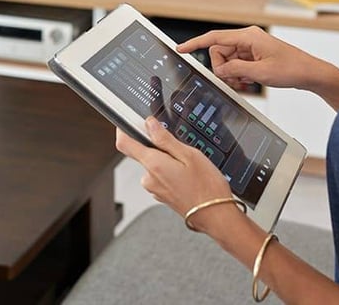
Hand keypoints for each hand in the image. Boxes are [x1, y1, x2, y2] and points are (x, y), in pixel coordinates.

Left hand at [116, 117, 233, 231]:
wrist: (216, 216)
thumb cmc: (207, 188)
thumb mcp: (189, 155)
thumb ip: (165, 139)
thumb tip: (150, 124)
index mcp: (153, 165)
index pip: (124, 144)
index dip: (123, 130)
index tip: (128, 121)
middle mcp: (149, 179)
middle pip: (142, 153)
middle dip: (158, 147)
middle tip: (180, 148)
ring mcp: (154, 189)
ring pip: (154, 165)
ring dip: (167, 161)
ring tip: (188, 166)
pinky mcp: (161, 195)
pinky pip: (161, 177)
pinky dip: (171, 172)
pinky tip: (187, 176)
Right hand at [177, 26, 319, 90]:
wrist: (309, 73)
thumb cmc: (291, 68)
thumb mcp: (260, 73)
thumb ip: (235, 70)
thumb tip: (220, 70)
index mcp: (248, 36)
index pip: (214, 38)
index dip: (195, 44)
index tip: (182, 49)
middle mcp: (247, 39)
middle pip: (219, 52)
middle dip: (222, 68)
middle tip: (236, 79)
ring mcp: (250, 47)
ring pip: (227, 61)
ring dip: (232, 73)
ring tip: (247, 82)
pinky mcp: (254, 55)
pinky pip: (236, 64)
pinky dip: (239, 74)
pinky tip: (249, 81)